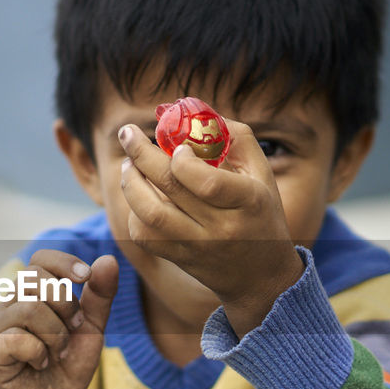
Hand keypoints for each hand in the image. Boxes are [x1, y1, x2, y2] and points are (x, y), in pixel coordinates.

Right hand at [0, 250, 117, 388]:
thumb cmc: (70, 363)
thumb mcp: (92, 327)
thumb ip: (100, 295)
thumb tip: (108, 259)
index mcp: (32, 294)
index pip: (39, 260)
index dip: (63, 263)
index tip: (85, 278)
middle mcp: (10, 306)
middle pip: (34, 278)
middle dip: (65, 303)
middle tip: (73, 329)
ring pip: (28, 307)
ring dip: (56, 332)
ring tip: (59, 351)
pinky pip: (15, 339)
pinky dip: (39, 351)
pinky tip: (42, 363)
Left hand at [118, 122, 302, 335]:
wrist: (262, 278)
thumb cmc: (261, 214)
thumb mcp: (262, 174)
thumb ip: (236, 138)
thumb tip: (198, 110)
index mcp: (248, 201)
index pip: (208, 182)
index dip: (184, 161)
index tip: (176, 147)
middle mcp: (222, 226)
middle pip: (171, 189)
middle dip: (141, 154)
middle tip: (127, 133)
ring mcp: (198, 246)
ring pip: (150, 215)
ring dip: (131, 184)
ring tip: (128, 164)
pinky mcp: (180, 258)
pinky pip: (144, 236)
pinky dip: (133, 213)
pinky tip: (138, 196)